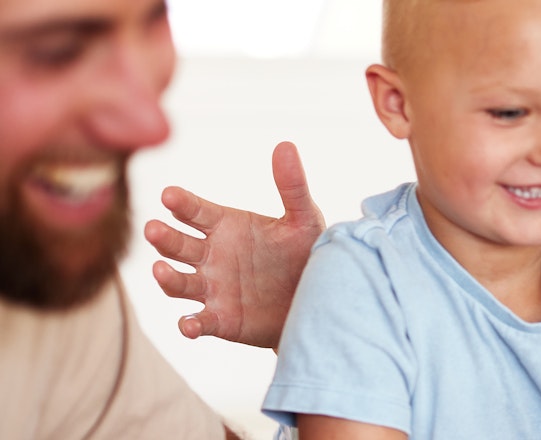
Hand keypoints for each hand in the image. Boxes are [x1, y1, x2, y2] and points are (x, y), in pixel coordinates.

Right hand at [144, 142, 324, 348]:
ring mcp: (211, 288)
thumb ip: (292, 187)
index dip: (182, 203)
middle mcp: (211, 255)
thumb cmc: (305, 253)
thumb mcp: (303, 220)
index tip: (169, 195)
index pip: (196, 210)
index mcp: (226, 225)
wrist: (316, 299)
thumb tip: (286, 145)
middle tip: (153, 228)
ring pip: (179, 282)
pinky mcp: (219, 319)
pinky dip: (189, 324)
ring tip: (160, 270)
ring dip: (168, 278)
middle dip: (164, 237)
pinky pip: (199, 321)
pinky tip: (188, 325)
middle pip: (178, 244)